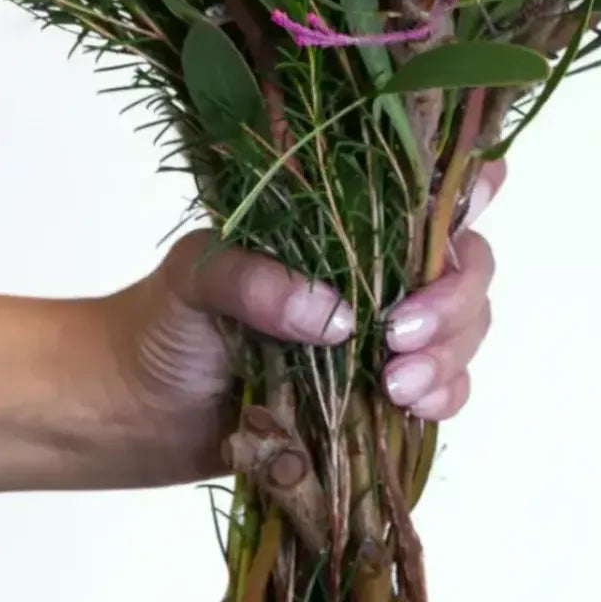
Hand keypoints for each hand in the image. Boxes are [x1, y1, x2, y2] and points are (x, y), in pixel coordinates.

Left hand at [113, 164, 504, 485]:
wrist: (133, 413)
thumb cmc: (161, 324)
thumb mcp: (194, 278)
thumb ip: (254, 281)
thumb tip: (336, 318)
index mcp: (340, 223)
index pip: (423, 188)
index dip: (467, 188)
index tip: (466, 213)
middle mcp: (375, 272)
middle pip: (466, 264)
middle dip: (453, 300)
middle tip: (398, 337)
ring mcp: (383, 336)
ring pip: (466, 329)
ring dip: (450, 355)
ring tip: (395, 387)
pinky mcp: (379, 397)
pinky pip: (446, 391)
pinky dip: (445, 397)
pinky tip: (411, 408)